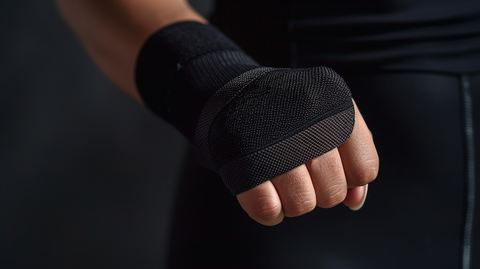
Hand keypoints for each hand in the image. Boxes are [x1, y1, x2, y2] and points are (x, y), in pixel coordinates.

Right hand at [236, 100, 378, 224]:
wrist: (240, 94)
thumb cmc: (291, 112)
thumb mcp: (332, 118)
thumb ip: (354, 157)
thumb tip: (356, 201)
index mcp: (334, 110)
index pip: (363, 170)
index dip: (349, 177)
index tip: (333, 167)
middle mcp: (307, 125)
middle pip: (332, 193)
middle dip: (319, 191)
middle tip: (303, 172)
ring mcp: (275, 145)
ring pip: (301, 204)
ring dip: (292, 201)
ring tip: (282, 179)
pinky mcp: (245, 163)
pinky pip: (268, 209)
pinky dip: (270, 210)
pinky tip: (268, 192)